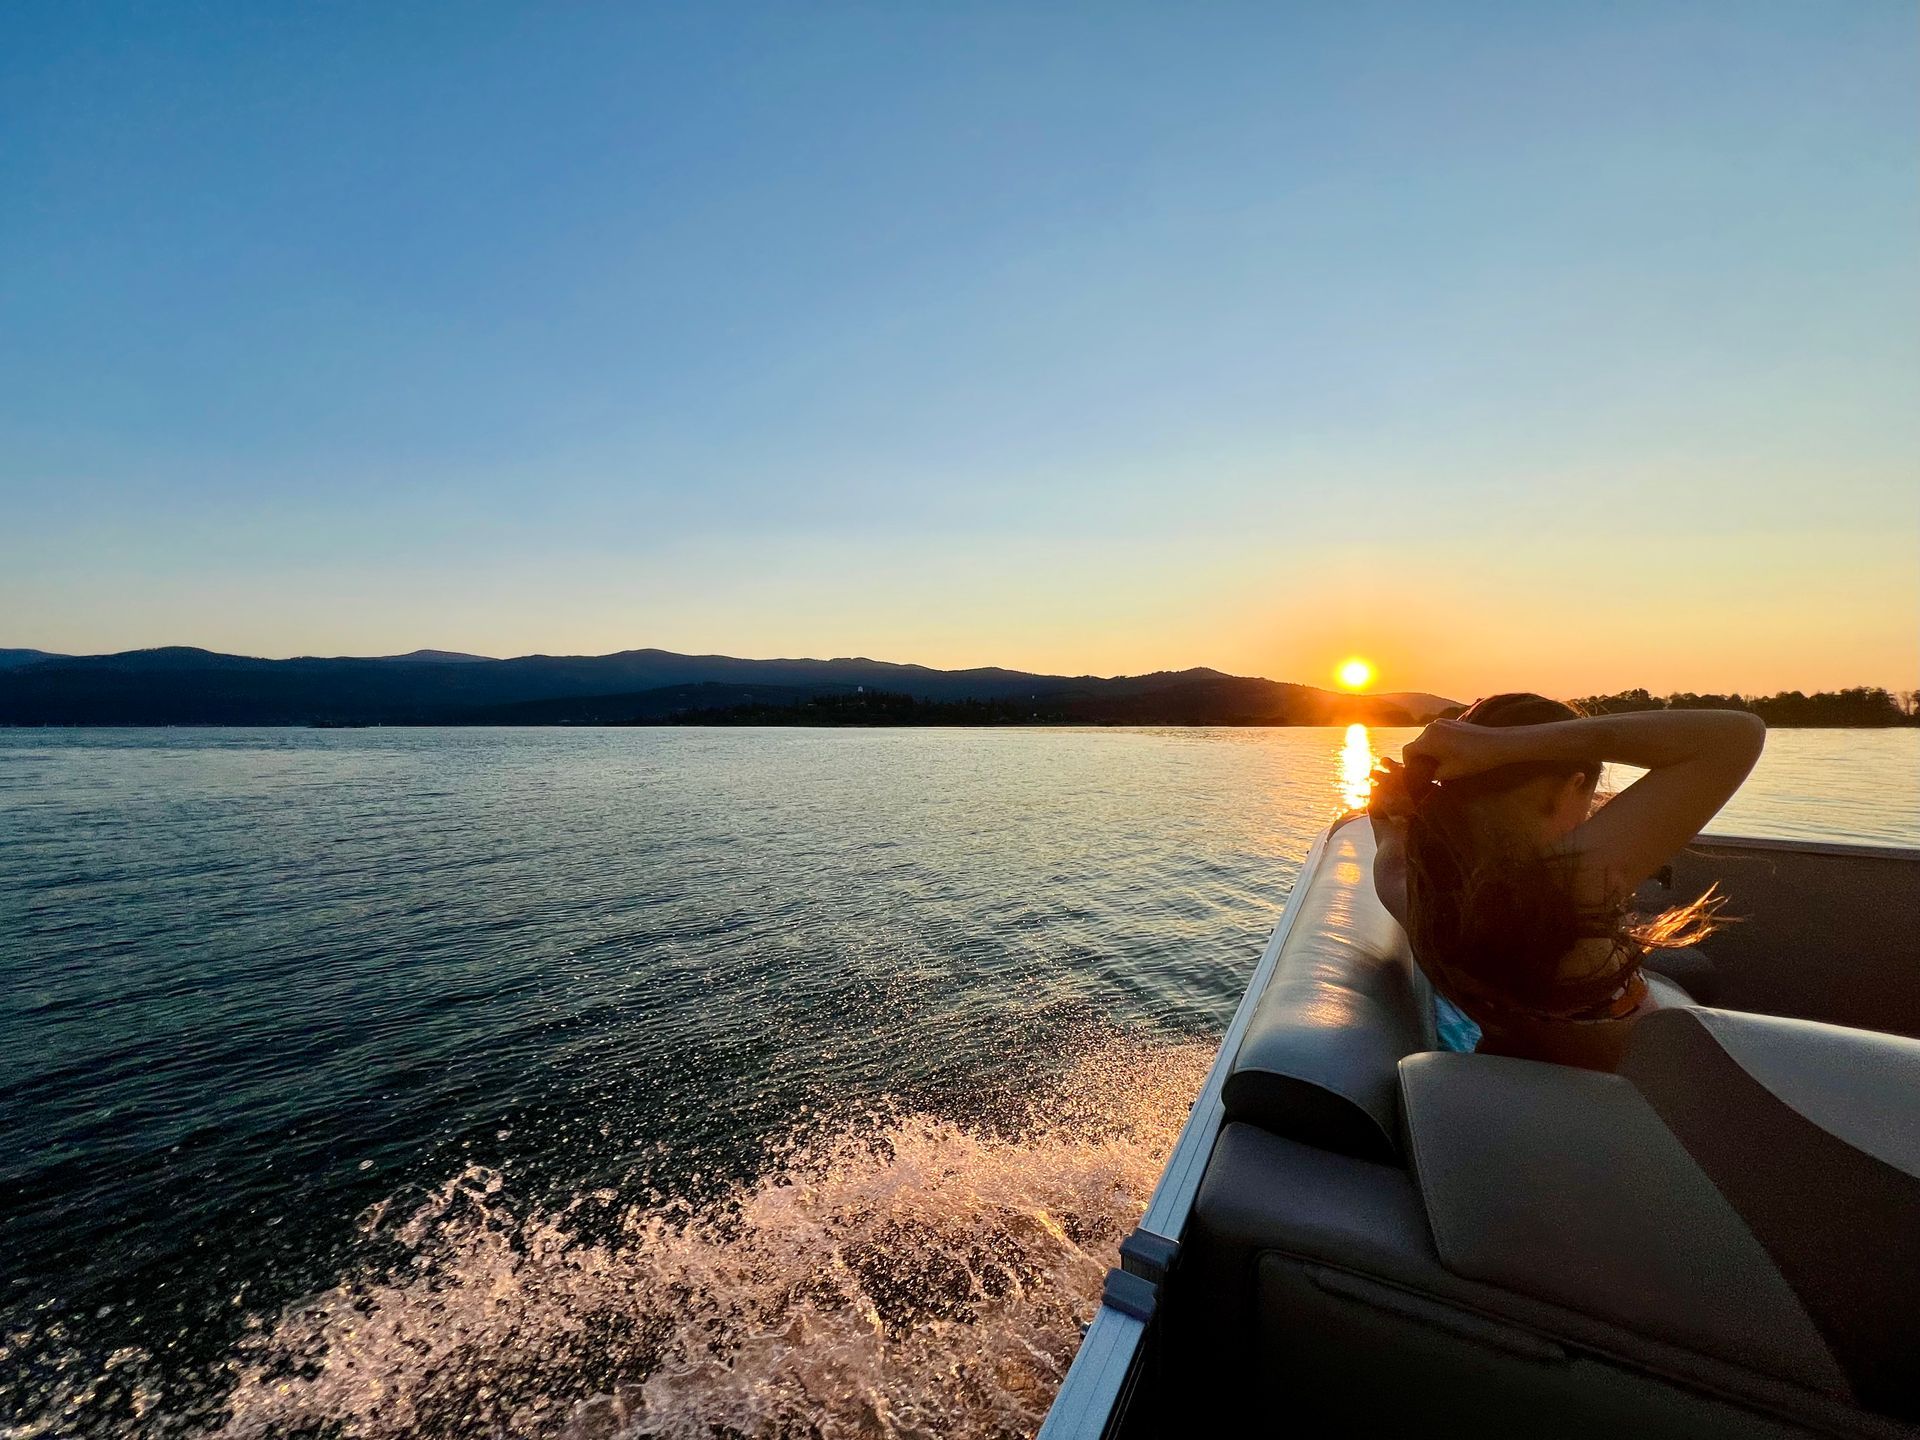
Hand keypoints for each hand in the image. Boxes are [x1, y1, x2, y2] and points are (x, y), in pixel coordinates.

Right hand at [1401, 718, 1520, 781]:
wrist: (1497, 744)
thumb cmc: (1473, 760)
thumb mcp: (1449, 773)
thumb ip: (1430, 774)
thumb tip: (1422, 776)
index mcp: (1428, 740)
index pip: (1407, 752)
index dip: (1408, 764)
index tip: (1417, 773)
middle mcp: (1431, 728)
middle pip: (1416, 744)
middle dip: (1420, 757)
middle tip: (1430, 771)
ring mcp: (1441, 723)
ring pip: (1426, 739)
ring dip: (1429, 750)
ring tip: (1441, 762)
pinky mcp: (1450, 722)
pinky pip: (1436, 733)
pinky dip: (1437, 743)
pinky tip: (1450, 752)